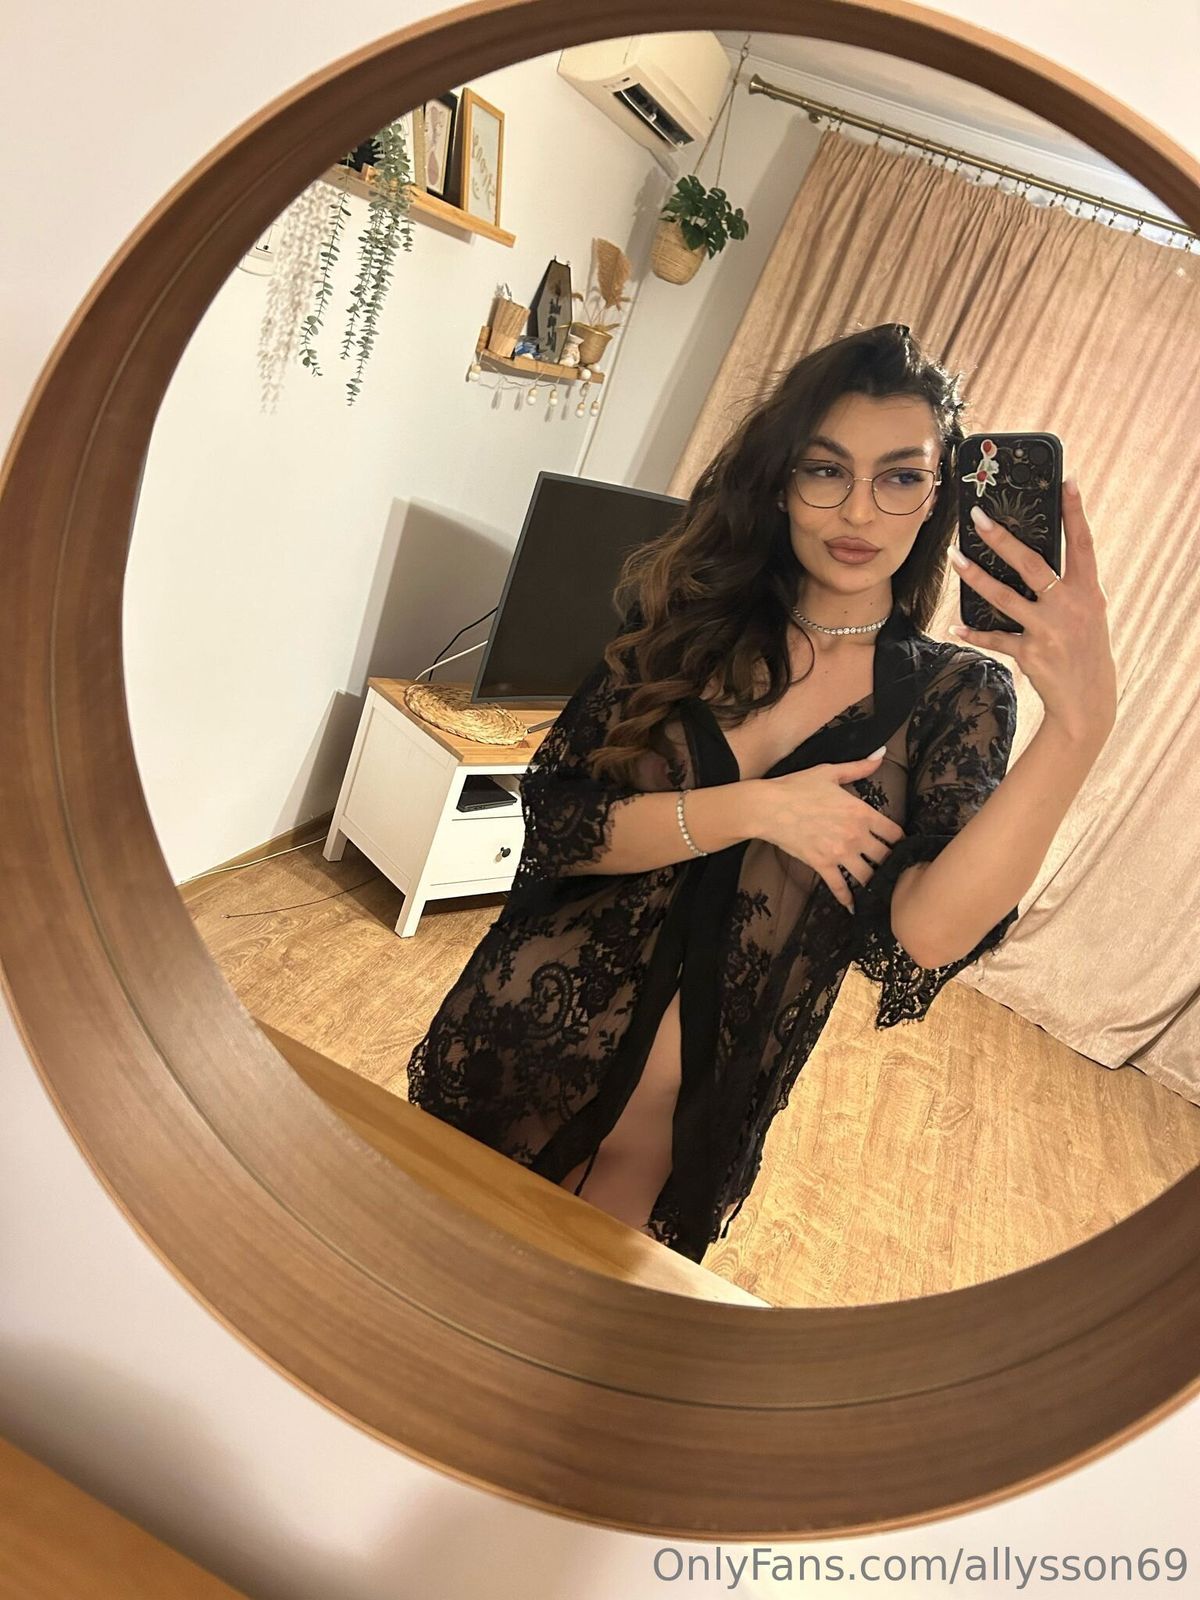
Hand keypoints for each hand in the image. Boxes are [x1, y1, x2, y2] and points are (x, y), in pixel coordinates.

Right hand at [756, 751, 904, 911]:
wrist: (769, 807)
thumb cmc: (798, 786)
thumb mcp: (830, 772)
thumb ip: (859, 767)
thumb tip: (882, 754)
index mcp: (862, 812)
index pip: (894, 833)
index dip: (901, 841)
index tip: (902, 847)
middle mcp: (856, 835)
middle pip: (885, 857)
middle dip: (891, 864)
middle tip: (895, 871)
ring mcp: (839, 853)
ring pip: (867, 875)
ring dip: (875, 883)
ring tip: (880, 890)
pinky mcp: (822, 865)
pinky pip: (840, 887)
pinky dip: (848, 899)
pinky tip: (854, 907)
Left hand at [948, 478, 1116, 744]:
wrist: (1087, 700)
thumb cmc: (1084, 647)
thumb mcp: (1087, 612)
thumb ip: (1068, 585)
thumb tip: (1031, 555)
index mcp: (1088, 591)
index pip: (1083, 543)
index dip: (1075, 512)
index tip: (1066, 480)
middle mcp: (1069, 606)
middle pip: (1032, 564)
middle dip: (1002, 539)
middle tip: (977, 517)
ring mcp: (1049, 630)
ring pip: (1004, 597)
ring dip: (975, 576)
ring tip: (953, 557)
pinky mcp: (1030, 653)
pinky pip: (995, 638)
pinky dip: (973, 632)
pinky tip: (955, 625)